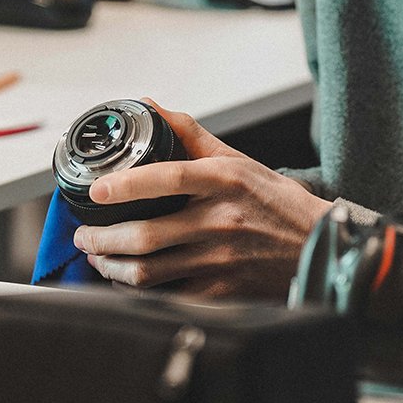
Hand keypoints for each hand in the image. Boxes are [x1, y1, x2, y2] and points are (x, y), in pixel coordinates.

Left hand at [74, 100, 329, 298]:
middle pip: (146, 236)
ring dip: (113, 267)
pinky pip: (169, 296)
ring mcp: (221, 260)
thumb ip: (189, 133)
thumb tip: (148, 106)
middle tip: (84, 236)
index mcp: (223, 180)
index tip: (97, 190)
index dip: (126, 185)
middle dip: (102, 239)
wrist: (318, 246)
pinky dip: (141, 292)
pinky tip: (128, 283)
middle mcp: (220, 220)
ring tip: (98, 258)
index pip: (167, 178)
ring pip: (150, 272)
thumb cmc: (274, 202)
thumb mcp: (236, 159)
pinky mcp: (224, 291)